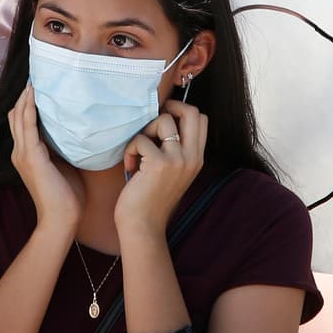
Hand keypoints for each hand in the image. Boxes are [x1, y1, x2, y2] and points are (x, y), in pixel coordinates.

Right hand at [9, 85, 82, 230]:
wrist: (61, 218)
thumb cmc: (66, 196)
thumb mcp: (62, 166)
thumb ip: (60, 149)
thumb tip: (72, 131)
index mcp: (26, 155)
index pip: (21, 123)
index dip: (26, 104)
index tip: (37, 86)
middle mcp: (20, 152)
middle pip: (16, 116)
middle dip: (24, 96)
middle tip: (36, 76)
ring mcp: (23, 153)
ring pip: (19, 117)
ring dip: (26, 97)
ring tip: (34, 79)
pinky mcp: (31, 155)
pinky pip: (28, 124)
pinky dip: (29, 107)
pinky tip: (34, 94)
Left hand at [114, 99, 207, 238]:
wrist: (143, 226)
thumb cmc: (151, 197)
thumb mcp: (173, 171)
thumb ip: (175, 149)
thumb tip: (163, 118)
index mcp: (197, 158)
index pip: (202, 119)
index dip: (182, 111)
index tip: (165, 119)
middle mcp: (192, 157)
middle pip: (191, 112)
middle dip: (170, 106)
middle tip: (153, 119)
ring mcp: (178, 160)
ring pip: (163, 120)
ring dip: (144, 131)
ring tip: (138, 151)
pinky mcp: (159, 163)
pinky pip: (141, 139)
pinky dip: (131, 149)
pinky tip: (130, 166)